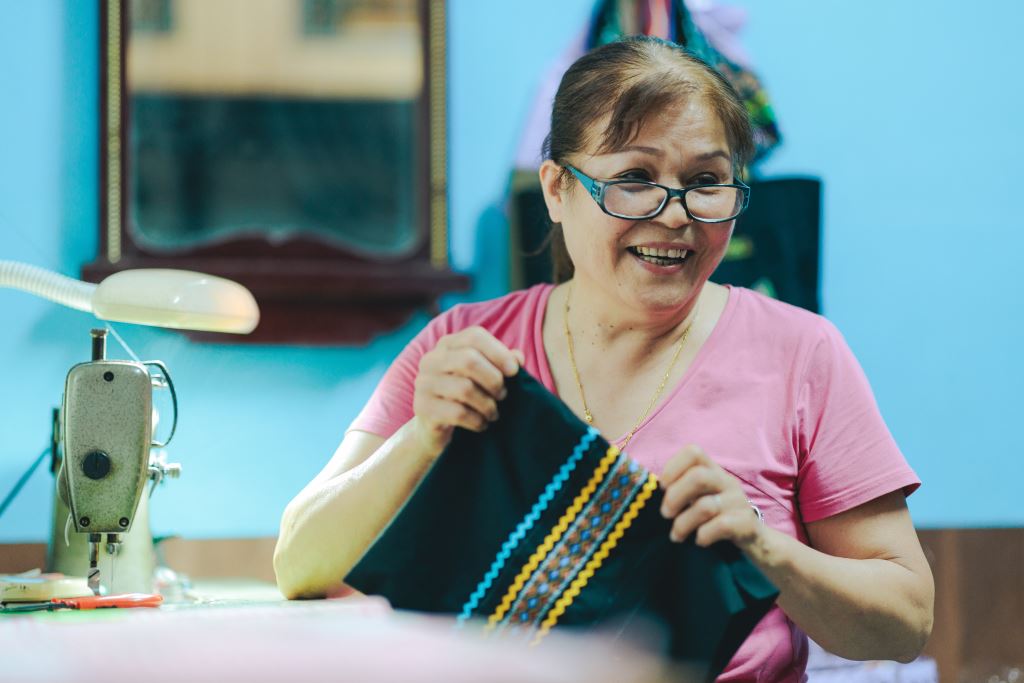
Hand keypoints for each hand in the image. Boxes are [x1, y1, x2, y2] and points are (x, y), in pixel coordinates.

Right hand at [412, 326, 524, 456]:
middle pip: (469, 359)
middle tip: (503, 396)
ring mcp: (424, 383)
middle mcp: (431, 359)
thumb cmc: (466, 397)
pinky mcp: (422, 407)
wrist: (436, 429)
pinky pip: (457, 412)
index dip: (499, 352)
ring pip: (464, 388)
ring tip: (493, 413)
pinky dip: (477, 420)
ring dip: (487, 404)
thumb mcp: (485, 377)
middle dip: (494, 380)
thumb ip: (502, 364)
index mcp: (447, 345)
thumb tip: (518, 357)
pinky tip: (482, 424)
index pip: (474, 336)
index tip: (514, 371)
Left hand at [659, 445, 761, 550]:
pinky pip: (721, 526)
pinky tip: (699, 540)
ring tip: (676, 535)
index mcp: (712, 470)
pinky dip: (703, 535)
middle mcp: (726, 481)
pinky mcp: (746, 523)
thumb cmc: (715, 514)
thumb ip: (680, 489)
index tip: (662, 487)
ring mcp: (738, 501)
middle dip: (675, 497)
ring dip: (683, 524)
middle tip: (665, 514)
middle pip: (698, 477)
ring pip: (706, 506)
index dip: (673, 467)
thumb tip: (648, 492)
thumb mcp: (699, 495)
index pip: (693, 452)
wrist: (752, 536)